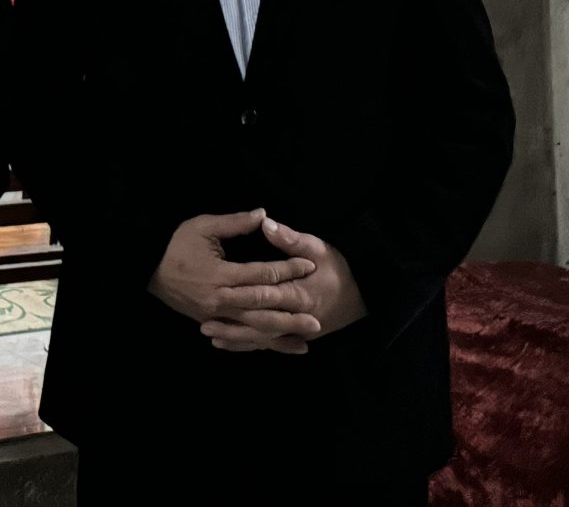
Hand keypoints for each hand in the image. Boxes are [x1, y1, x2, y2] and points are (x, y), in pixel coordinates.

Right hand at [148, 209, 315, 339]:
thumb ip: (235, 223)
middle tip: (317, 313)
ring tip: (307, 336)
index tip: (309, 265)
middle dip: (291, 310)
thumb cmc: (176, 244)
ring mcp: (215, 315)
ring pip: (253, 327)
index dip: (287, 269)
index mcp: (220, 273)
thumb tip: (265, 215)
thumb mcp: (203, 226)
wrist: (147, 268)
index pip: (261, 273)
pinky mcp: (211, 324)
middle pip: (262, 306)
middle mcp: (220, 299)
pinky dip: (261, 343)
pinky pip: (240, 337)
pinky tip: (280, 346)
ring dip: (281, 332)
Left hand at [200, 218, 367, 354]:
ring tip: (209, 335)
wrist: (365, 294)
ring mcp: (297, 331)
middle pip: (259, 323)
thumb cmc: (340, 268)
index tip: (217, 293)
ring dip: (237, 338)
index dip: (242, 295)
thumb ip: (290, 239)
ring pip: (262, 338)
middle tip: (203, 323)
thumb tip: (265, 222)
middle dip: (232, 325)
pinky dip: (249, 345)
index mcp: (299, 293)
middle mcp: (295, 317)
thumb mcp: (318, 247)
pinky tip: (228, 344)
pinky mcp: (297, 337)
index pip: (266, 295)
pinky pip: (270, 344)